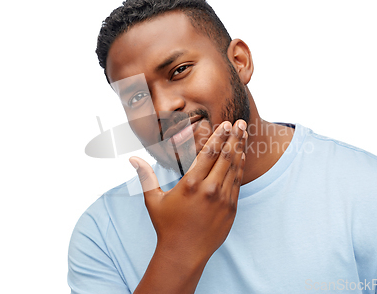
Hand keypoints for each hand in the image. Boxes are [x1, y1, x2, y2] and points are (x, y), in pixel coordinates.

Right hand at [129, 119, 247, 264]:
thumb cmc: (166, 226)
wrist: (184, 253)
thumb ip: (145, 176)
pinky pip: (237, 183)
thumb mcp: (153, 200)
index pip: (208, 153)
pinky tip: (241, 157)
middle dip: (234, 137)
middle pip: (225, 156)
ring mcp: (222, 199)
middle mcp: (208, 189)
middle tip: (241, 123)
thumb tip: (132, 158)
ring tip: (245, 135)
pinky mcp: (231, 209)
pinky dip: (240, 167)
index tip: (226, 124)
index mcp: (190, 184)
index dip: (219, 136)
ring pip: (234, 168)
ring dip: (240, 149)